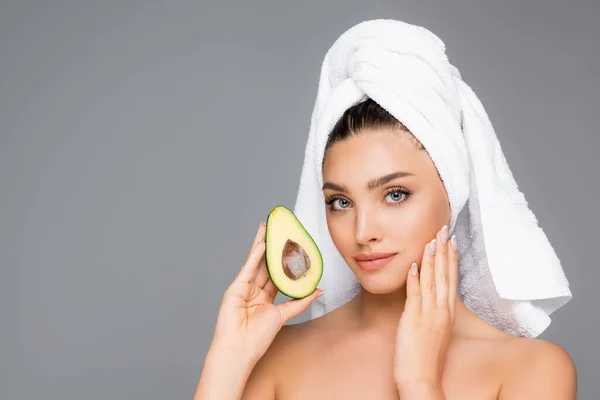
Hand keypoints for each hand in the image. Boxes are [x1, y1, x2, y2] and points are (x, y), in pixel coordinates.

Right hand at [210, 222, 323, 364]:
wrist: (240, 349)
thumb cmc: (258, 338)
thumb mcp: (283, 315)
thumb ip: (300, 301)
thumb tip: (319, 290)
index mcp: (265, 298)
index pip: (276, 274)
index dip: (283, 260)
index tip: (291, 246)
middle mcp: (254, 290)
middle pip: (265, 264)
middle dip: (272, 248)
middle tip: (278, 230)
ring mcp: (243, 288)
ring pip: (256, 262)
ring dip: (261, 245)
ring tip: (268, 228)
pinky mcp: (235, 288)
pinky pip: (248, 268)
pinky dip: (255, 256)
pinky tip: (262, 244)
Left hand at [393, 225, 457, 389]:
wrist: (422, 379)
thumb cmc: (425, 357)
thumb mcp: (434, 330)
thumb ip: (433, 310)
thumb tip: (428, 293)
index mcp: (447, 313)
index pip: (450, 279)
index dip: (451, 258)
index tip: (451, 240)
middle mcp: (441, 311)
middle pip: (444, 276)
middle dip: (444, 251)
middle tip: (444, 230)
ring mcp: (429, 315)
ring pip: (431, 282)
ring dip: (431, 259)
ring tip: (431, 240)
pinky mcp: (414, 321)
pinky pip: (415, 296)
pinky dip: (415, 279)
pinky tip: (414, 265)